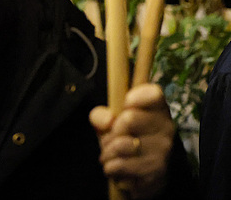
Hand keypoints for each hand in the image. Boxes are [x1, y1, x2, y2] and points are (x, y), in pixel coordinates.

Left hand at [89, 83, 174, 198]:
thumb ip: (100, 115)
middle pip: (130, 119)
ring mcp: (163, 150)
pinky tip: (115, 167)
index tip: (125, 104)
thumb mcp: (108, 122)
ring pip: (123, 145)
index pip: (154, 94)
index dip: (136, 97)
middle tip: (110, 137)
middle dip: (111, 130)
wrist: (138, 172)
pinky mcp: (157, 171)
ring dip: (107, 151)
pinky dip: (111, 167)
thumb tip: (107, 120)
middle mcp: (166, 127)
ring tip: (109, 154)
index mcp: (156, 108)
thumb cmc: (123, 138)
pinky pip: (122, 166)